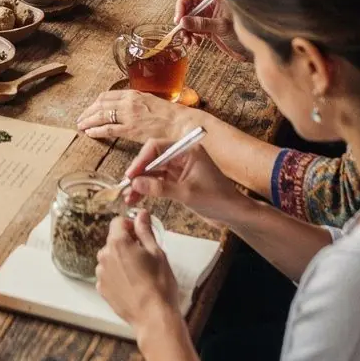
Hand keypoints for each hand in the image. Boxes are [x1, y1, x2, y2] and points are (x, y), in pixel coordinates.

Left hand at [77, 88, 193, 145]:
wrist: (182, 124)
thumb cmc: (172, 116)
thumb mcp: (153, 103)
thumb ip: (139, 104)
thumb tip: (131, 110)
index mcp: (135, 94)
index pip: (108, 95)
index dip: (96, 103)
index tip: (90, 108)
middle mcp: (129, 102)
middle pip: (101, 104)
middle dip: (88, 111)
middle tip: (81, 118)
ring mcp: (129, 115)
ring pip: (101, 115)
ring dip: (88, 120)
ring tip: (81, 126)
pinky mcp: (131, 129)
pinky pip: (108, 129)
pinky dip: (96, 130)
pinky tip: (90, 133)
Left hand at [96, 210, 179, 330]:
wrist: (154, 317)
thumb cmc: (159, 285)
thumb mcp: (157, 252)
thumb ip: (145, 230)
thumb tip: (141, 214)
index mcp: (118, 243)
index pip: (118, 222)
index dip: (130, 226)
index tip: (141, 235)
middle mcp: (105, 256)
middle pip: (114, 240)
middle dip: (127, 244)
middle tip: (145, 256)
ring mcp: (101, 274)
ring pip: (110, 258)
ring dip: (121, 260)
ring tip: (140, 274)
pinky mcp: (102, 289)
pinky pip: (108, 274)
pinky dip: (117, 276)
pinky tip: (133, 285)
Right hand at [122, 136, 240, 223]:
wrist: (233, 214)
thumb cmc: (217, 199)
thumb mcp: (187, 194)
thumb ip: (160, 188)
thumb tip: (135, 184)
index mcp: (187, 150)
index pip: (157, 147)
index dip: (141, 160)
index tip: (131, 175)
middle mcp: (181, 156)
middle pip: (152, 159)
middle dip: (138, 173)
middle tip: (126, 188)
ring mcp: (179, 168)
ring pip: (153, 172)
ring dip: (140, 183)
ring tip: (128, 197)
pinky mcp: (178, 181)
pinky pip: (157, 182)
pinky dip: (147, 190)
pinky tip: (137, 199)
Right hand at [173, 0, 245, 58]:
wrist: (252, 48)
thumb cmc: (243, 32)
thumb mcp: (222, 26)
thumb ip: (202, 23)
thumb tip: (183, 21)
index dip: (182, 4)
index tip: (179, 18)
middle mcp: (209, 5)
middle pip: (187, 7)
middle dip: (182, 19)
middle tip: (181, 31)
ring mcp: (208, 16)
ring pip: (188, 19)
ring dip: (185, 30)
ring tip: (187, 40)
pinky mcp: (207, 28)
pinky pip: (193, 29)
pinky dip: (190, 36)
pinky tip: (194, 42)